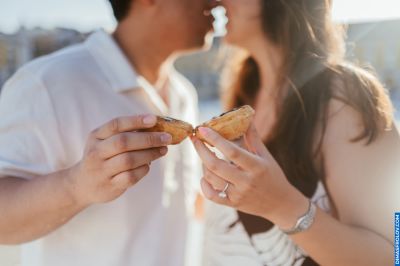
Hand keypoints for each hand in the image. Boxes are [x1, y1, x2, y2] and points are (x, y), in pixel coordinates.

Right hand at [67, 115, 171, 206]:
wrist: (82, 184)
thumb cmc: (102, 157)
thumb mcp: (105, 141)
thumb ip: (126, 133)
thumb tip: (157, 126)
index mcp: (96, 137)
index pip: (116, 124)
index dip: (135, 120)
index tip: (154, 119)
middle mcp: (96, 152)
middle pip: (123, 142)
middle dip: (148, 139)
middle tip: (166, 137)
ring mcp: (102, 170)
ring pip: (129, 160)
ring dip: (150, 154)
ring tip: (163, 150)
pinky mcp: (110, 186)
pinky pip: (131, 177)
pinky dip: (143, 169)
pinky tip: (148, 164)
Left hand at [191, 123, 308, 227]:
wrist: (280, 204)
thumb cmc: (273, 175)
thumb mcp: (266, 156)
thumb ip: (253, 137)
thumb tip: (247, 117)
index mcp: (256, 166)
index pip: (232, 151)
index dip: (215, 139)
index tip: (203, 129)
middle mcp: (246, 181)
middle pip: (216, 165)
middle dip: (201, 150)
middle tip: (194, 139)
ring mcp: (238, 194)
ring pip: (212, 178)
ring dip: (203, 164)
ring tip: (204, 155)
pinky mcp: (233, 204)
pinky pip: (212, 196)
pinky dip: (204, 185)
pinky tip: (204, 176)